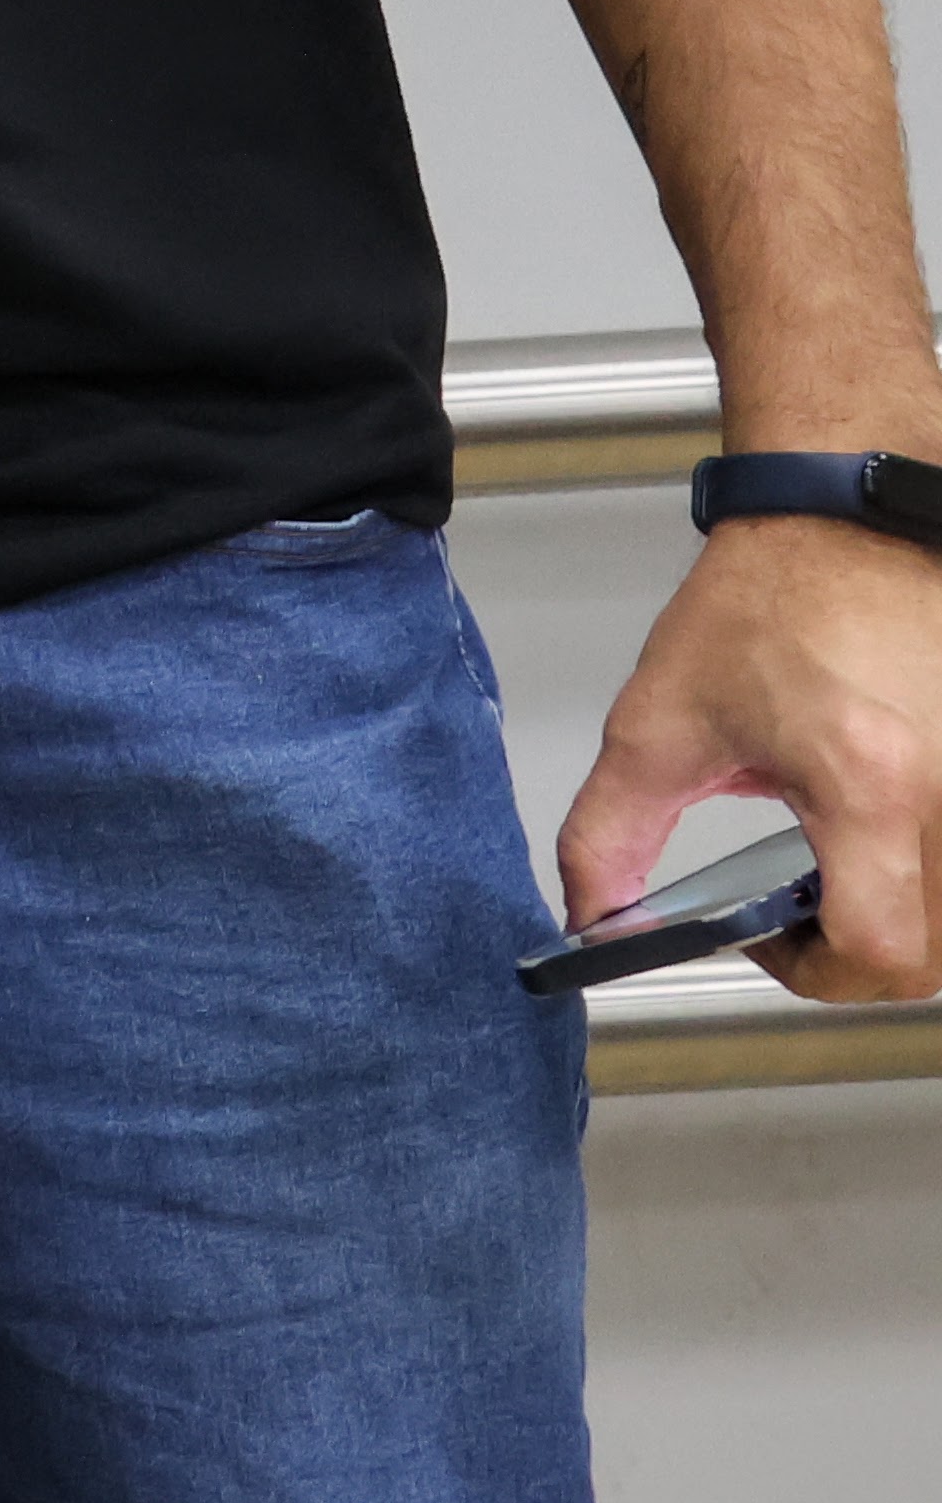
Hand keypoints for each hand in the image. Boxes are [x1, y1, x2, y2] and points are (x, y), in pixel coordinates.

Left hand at [562, 511, 941, 1000]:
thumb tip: (594, 915)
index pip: (880, 949)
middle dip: (855, 959)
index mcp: (868, 784)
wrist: (839, 530)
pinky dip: (929, 879)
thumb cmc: (767, 607)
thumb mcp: (656, 727)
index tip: (768, 940)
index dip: (815, 972)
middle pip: (929, 954)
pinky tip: (879, 837)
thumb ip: (609, 835)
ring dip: (900, 922)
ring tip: (838, 871)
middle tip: (799, 919)